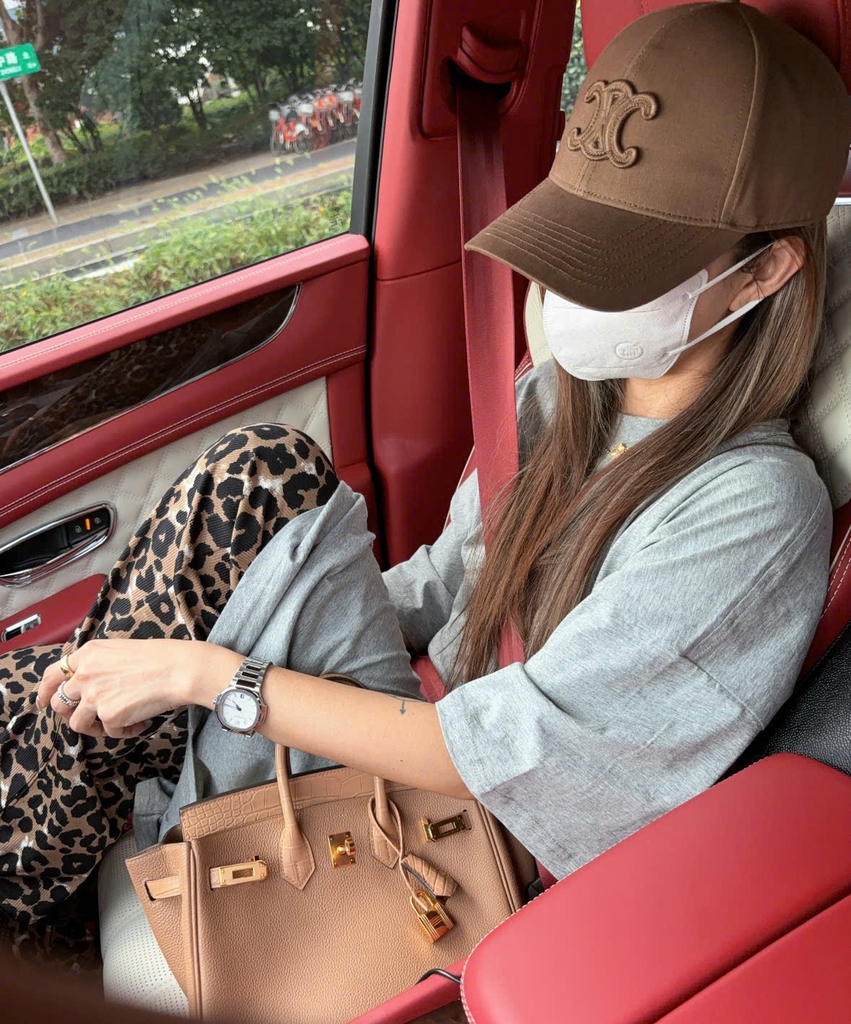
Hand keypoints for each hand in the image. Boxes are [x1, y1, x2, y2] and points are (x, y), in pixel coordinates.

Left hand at [37, 638, 220, 738]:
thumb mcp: (120, 650)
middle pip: (59, 703)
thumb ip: (98, 665)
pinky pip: (108, 732)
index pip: (53, 674)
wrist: (179, 669)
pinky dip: (124, 731)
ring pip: (78, 723)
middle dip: (71, 714)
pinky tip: (141, 722)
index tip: (44, 702)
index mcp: (88, 654)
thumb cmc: (160, 657)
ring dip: (97, 727)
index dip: (45, 691)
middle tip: (90, 718)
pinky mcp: (108, 715)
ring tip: (121, 722)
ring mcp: (93, 695)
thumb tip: (90, 685)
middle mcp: (84, 673)